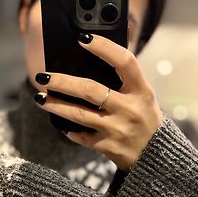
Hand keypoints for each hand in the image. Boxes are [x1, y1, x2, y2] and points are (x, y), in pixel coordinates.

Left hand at [33, 33, 165, 170]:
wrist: (158, 158)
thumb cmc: (146, 120)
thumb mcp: (143, 98)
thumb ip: (124, 82)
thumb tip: (90, 60)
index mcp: (142, 91)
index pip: (124, 62)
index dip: (104, 47)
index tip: (82, 38)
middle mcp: (130, 109)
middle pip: (90, 90)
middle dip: (62, 82)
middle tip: (42, 76)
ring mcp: (118, 129)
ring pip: (79, 114)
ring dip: (56, 105)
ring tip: (39, 98)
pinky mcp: (109, 147)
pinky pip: (82, 137)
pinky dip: (70, 131)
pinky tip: (61, 125)